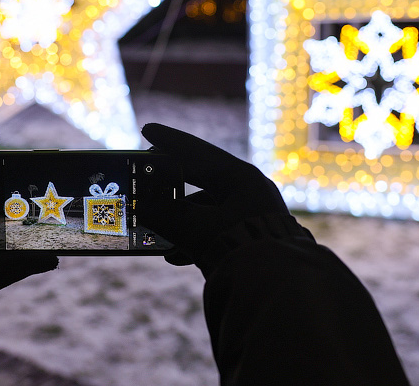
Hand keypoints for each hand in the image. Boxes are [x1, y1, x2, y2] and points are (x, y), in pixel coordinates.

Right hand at [139, 123, 310, 275]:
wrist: (277, 288)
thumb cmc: (239, 247)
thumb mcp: (196, 229)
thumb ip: (166, 215)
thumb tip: (140, 207)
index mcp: (241, 178)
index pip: (198, 152)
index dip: (170, 141)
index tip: (147, 130)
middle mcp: (249, 192)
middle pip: (201, 181)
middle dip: (171, 186)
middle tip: (146, 178)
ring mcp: (251, 217)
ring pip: (206, 211)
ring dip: (178, 220)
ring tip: (153, 229)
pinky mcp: (251, 240)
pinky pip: (215, 232)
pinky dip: (192, 240)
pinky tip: (174, 256)